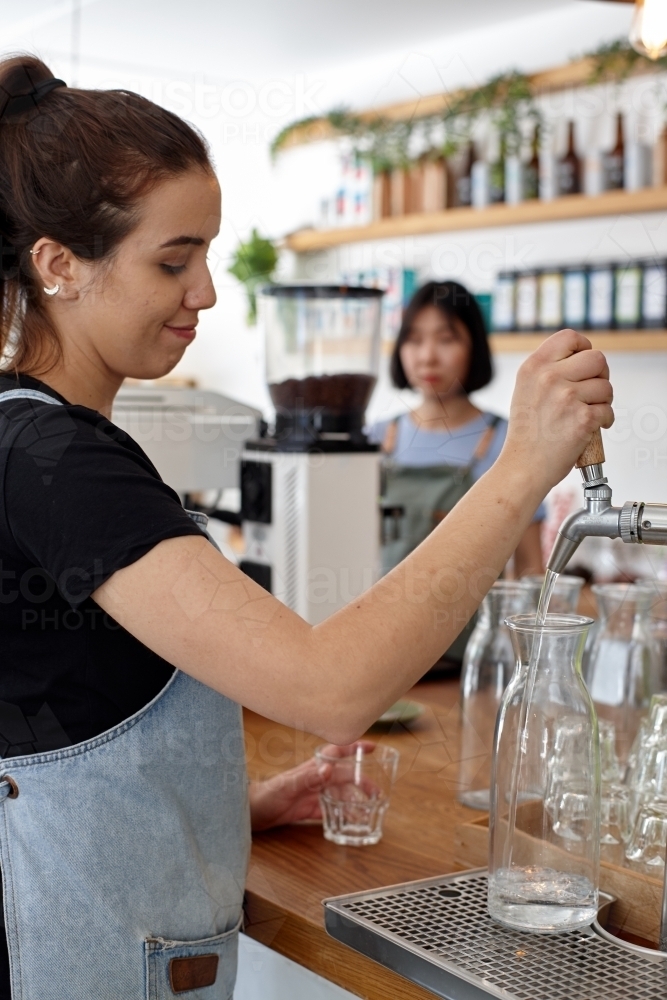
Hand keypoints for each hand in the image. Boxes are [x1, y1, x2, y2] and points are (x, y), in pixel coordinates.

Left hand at [248, 741, 374, 831]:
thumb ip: (308, 777)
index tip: (373, 748)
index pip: (337, 752)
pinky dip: (342, 815)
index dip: (354, 748)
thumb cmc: (266, 794)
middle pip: (344, 776)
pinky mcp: (309, 810)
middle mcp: (316, 779)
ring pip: (339, 794)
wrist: (251, 812)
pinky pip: (330, 811)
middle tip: (378, 793)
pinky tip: (351, 822)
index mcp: (312, 768)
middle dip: (362, 781)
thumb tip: (330, 769)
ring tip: (370, 810)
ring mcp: (313, 794)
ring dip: (354, 800)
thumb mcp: (287, 786)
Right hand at [503, 329, 613, 492]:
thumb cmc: (527, 433)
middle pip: (597, 358)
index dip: (584, 347)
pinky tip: (591, 428)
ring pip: (606, 386)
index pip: (569, 337)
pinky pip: (608, 410)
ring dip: (603, 401)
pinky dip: (604, 421)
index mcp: (533, 367)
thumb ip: (548, 370)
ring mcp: (566, 398)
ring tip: (586, 413)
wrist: (523, 467)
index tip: (585, 364)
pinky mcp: (582, 419)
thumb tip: (581, 358)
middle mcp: (549, 378)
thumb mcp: (525, 390)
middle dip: (600, 376)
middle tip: (592, 391)